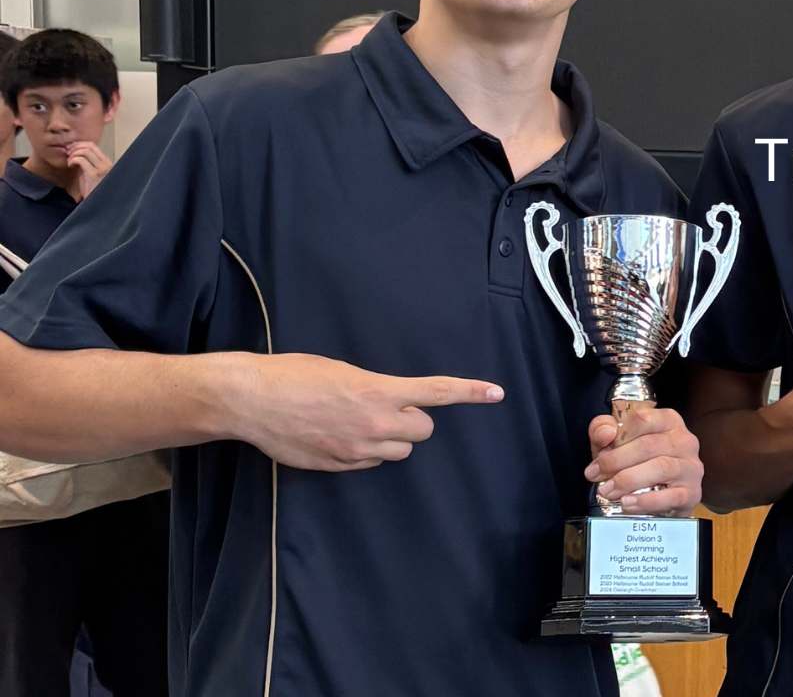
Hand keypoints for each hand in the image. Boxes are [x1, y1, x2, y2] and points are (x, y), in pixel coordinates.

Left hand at [63, 141, 113, 199]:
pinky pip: (81, 160)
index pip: (93, 146)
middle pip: (89, 145)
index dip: (80, 144)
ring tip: (69, 161)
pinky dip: (72, 160)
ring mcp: (101, 168)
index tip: (71, 149)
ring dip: (73, 154)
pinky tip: (70, 165)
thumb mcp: (91, 175)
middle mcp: (106, 164)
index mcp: (107, 163)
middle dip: (75, 147)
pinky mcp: (94, 174)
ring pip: (85, 151)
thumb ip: (87, 164)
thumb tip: (75, 154)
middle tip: (67, 153)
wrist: (99, 204)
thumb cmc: (94, 192)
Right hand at [235, 352, 503, 471]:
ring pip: (398, 451)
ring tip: (358, 421)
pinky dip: (364, 452)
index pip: (436, 392)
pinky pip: (369, 463)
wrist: (250, 400)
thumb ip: (374, 388)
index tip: (497, 393)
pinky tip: (338, 435)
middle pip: (422, 431)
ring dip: (390, 439)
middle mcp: (374, 423)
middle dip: (413, 420)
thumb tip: (390, 400)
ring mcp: (356, 450)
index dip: (470, 392)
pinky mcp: (338, 466)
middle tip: (389, 408)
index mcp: (378, 391)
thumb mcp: (342, 370)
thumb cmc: (293, 375)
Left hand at [584, 405, 702, 516]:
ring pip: (660, 468)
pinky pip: (670, 496)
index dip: (617, 437)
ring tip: (608, 491)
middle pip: (649, 445)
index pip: (643, 419)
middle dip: (617, 461)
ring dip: (628, 480)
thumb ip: (603, 430)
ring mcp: (690, 467)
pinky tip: (628, 502)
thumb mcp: (614, 442)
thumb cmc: (637, 463)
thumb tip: (606, 433)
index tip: (599, 455)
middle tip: (596, 475)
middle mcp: (684, 441)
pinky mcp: (692, 493)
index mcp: (668, 421)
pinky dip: (645, 501)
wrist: (660, 496)